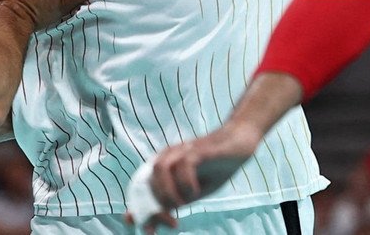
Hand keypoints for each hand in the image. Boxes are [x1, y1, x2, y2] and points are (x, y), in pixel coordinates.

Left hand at [126, 122, 261, 232]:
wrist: (238, 144)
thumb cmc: (215, 169)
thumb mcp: (191, 193)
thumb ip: (172, 203)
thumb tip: (151, 224)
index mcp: (163, 166)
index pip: (142, 185)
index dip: (136, 204)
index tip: (131, 222)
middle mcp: (168, 156)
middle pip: (149, 180)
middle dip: (156, 206)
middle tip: (171, 223)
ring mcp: (182, 151)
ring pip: (161, 168)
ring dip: (168, 192)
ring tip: (182, 205)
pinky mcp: (198, 149)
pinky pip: (185, 164)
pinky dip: (186, 183)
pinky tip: (196, 191)